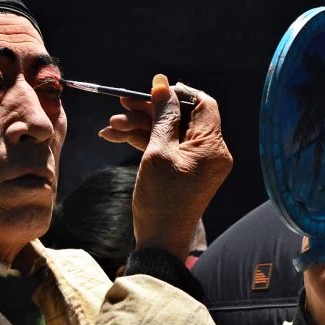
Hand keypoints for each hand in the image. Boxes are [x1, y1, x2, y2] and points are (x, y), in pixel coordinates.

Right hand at [98, 74, 231, 260]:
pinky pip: (166, 147)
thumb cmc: (161, 199)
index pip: (202, 104)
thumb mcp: (158, 152)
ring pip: (169, 131)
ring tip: (111, 126)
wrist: (159, 241)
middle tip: (122, 104)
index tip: (150, 91)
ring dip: (140, 126)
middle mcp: (210, 153)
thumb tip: (162, 84)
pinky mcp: (183, 171)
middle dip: (149, 110)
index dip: (176, 93)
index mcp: (213, 146)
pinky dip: (143, 141)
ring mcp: (197, 163)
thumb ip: (162, 116)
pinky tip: (116, 136)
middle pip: (181, 116)